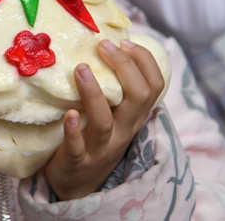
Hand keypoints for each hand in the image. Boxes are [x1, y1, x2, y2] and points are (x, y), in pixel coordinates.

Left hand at [44, 39, 164, 200]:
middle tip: (103, 46)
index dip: (144, 61)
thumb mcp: (113, 112)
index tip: (124, 42)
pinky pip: (78, 146)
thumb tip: (108, 41)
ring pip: (105, 121)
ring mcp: (102, 147)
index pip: (154, 85)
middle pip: (138, 98)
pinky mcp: (78, 160)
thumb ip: (115, 86)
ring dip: (93, 93)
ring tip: (81, 69)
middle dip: (124, 67)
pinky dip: (74, 130)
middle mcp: (124, 130)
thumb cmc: (94, 136)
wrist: (78, 183)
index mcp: (134, 115)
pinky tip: (70, 113)